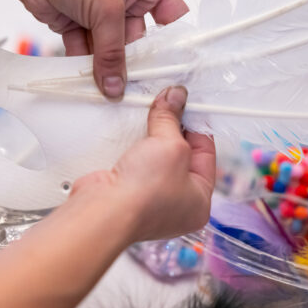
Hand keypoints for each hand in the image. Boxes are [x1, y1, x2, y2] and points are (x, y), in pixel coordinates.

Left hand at [18, 0, 187, 98]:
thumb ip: (113, 53)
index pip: (173, 16)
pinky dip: (86, 65)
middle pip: (140, 40)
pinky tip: (88, 85)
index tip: (175, 71)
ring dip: (108, 68)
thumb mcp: (106, 11)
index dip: (176, 42)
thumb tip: (115, 88)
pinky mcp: (79, 24)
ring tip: (111, 94)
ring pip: (112, 49)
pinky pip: (88, 51)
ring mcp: (103, 13)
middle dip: (135, 64)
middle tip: (138, 92)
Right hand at [72, 86, 214, 241]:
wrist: (102, 211)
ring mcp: (150, 201)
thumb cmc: (145, 192)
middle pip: (180, 154)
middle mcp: (177, 205)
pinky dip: (132, 147)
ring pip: (155, 157)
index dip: (197, 125)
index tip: (186, 103)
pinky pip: (135, 163)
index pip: (206, 153)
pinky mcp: (126, 193)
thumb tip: (176, 97)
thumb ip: (172, 118)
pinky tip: (129, 131)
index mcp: (200, 200)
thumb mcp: (170, 145)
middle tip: (166, 105)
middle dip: (171, 129)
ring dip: (150, 136)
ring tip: (148, 115)